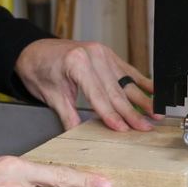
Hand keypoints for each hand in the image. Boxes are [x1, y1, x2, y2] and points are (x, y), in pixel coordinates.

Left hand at [15, 39, 163, 131]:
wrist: (31, 50)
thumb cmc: (39, 69)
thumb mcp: (51, 96)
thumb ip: (68, 116)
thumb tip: (79, 136)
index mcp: (77, 63)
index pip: (98, 96)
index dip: (112, 115)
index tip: (124, 129)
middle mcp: (93, 55)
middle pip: (115, 91)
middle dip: (131, 112)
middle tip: (144, 127)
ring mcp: (103, 53)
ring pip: (125, 82)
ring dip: (142, 100)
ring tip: (155, 114)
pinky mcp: (108, 54)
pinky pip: (128, 71)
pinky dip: (141, 82)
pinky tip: (154, 91)